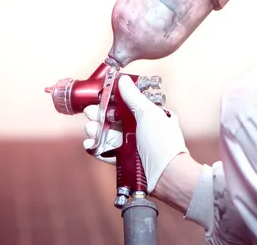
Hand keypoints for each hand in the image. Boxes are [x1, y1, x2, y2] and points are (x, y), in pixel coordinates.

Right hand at [83, 75, 188, 194]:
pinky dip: (95, 147)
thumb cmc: (163, 143)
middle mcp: (138, 129)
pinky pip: (105, 151)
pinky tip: (90, 143)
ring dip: (95, 129)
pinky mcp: (123, 160)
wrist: (167, 175)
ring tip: (91, 128)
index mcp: (147, 116)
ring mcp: (130, 145)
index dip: (111, 100)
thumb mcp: (149, 114)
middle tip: (91, 112)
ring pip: (106, 134)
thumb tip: (123, 81)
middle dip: (98, 114)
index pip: (125, 104)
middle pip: (112, 119)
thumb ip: (133, 97)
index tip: (100, 97)